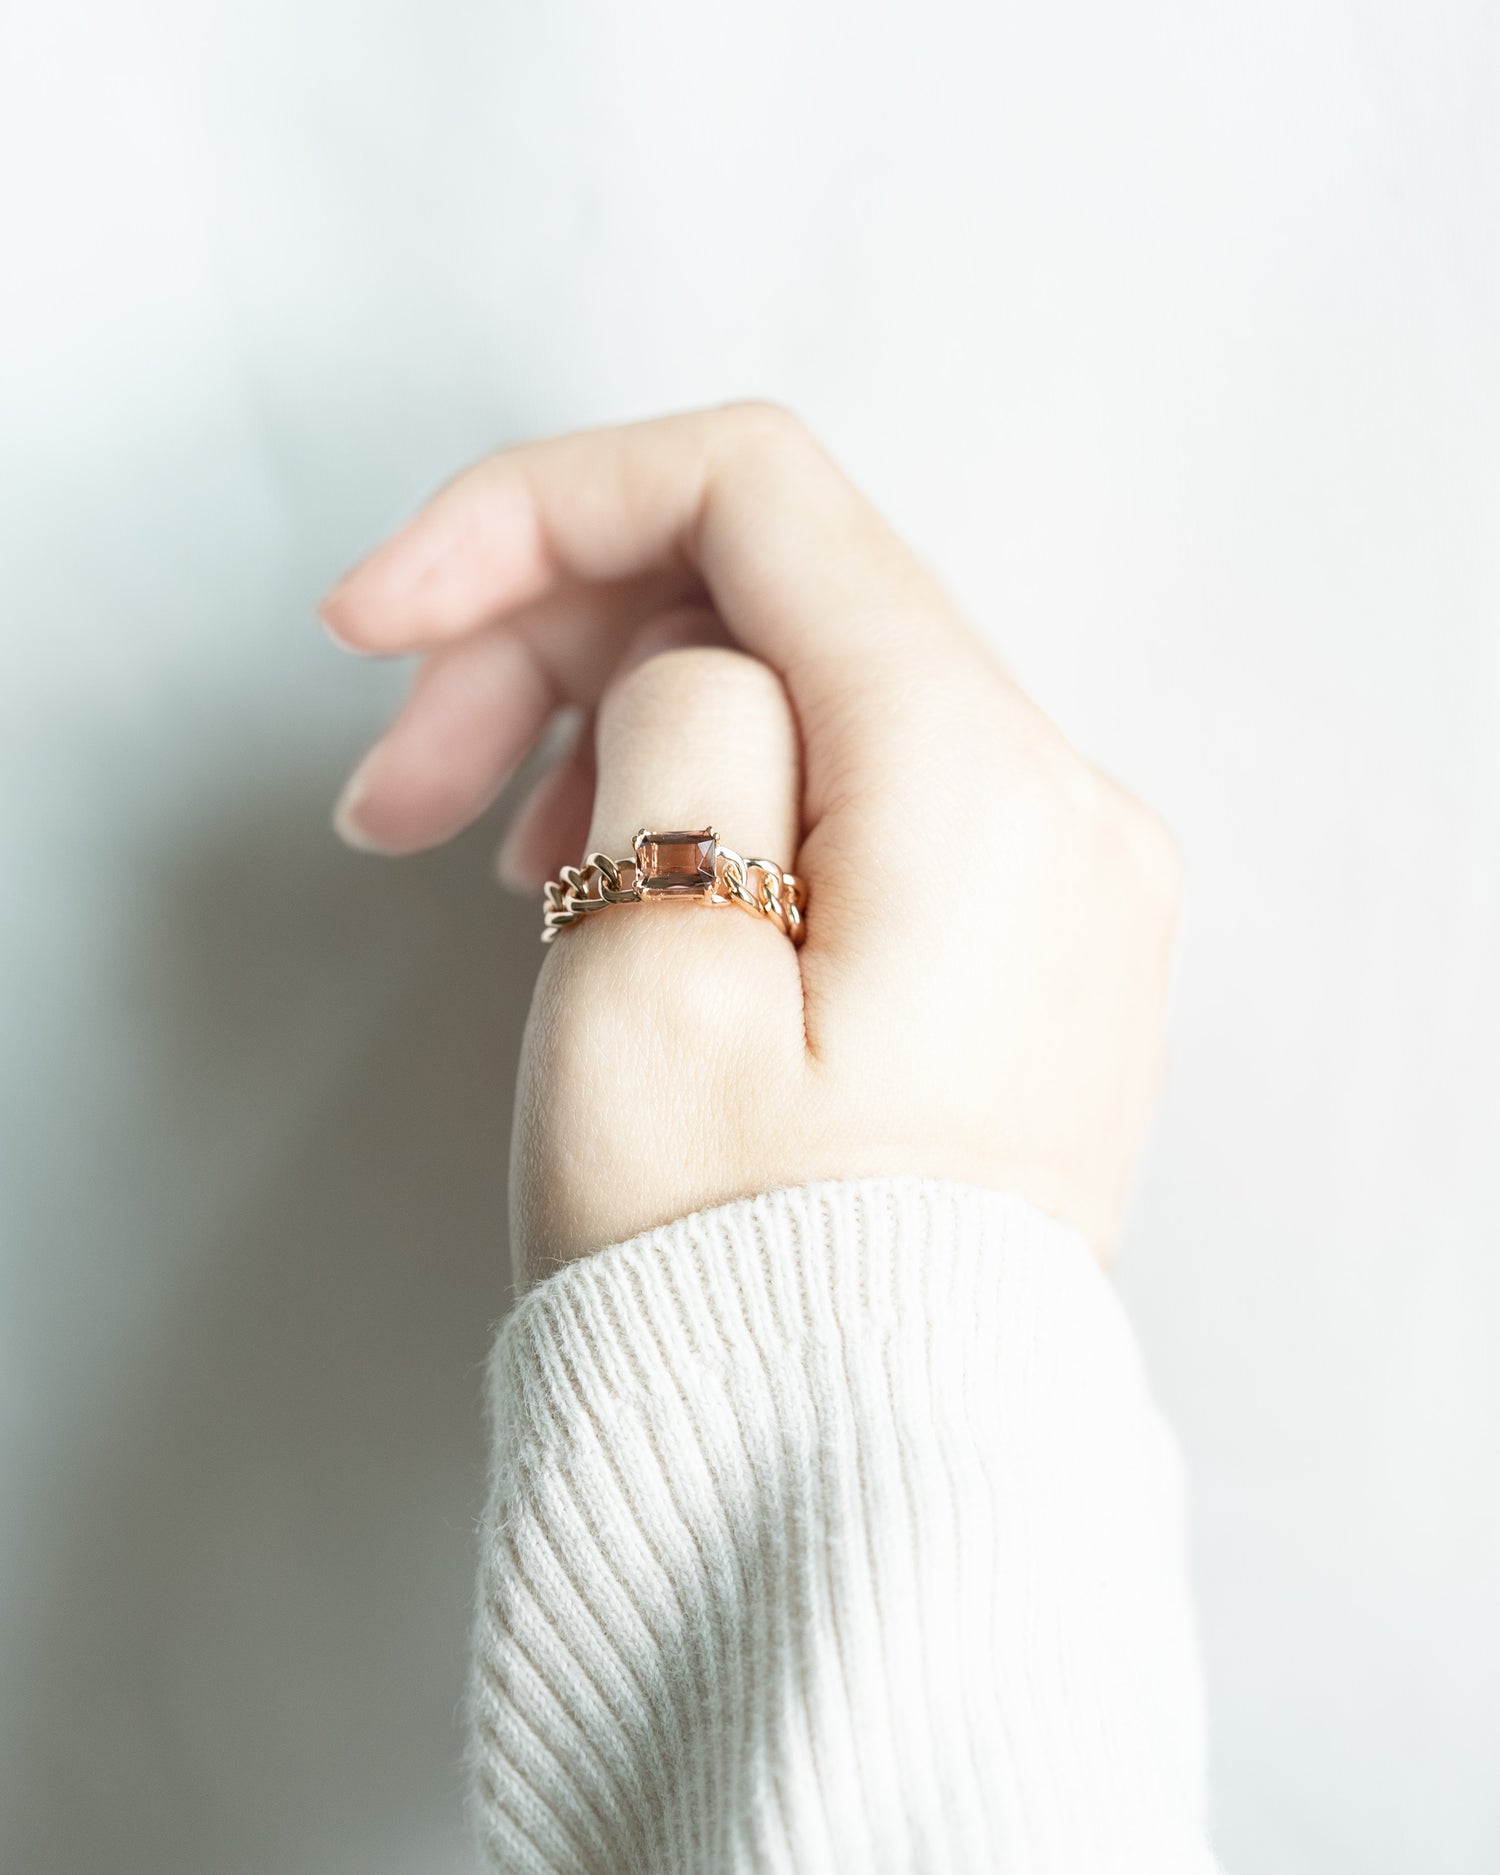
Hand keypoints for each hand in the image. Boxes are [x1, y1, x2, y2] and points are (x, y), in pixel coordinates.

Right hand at [323, 405, 1179, 1278]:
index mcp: (976, 779)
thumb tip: (709, 664)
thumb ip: (687, 724)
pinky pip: (854, 797)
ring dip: (619, 726)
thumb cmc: (741, 1280)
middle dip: (553, 648)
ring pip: (802, 697)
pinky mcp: (1019, 949)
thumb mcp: (650, 970)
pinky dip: (716, 800)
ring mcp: (1053, 879)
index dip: (539, 510)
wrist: (848, 1489)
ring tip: (484, 850)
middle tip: (399, 785)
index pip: (755, 496)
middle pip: (770, 600)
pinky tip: (609, 876)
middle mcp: (1057, 803)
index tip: (380, 612)